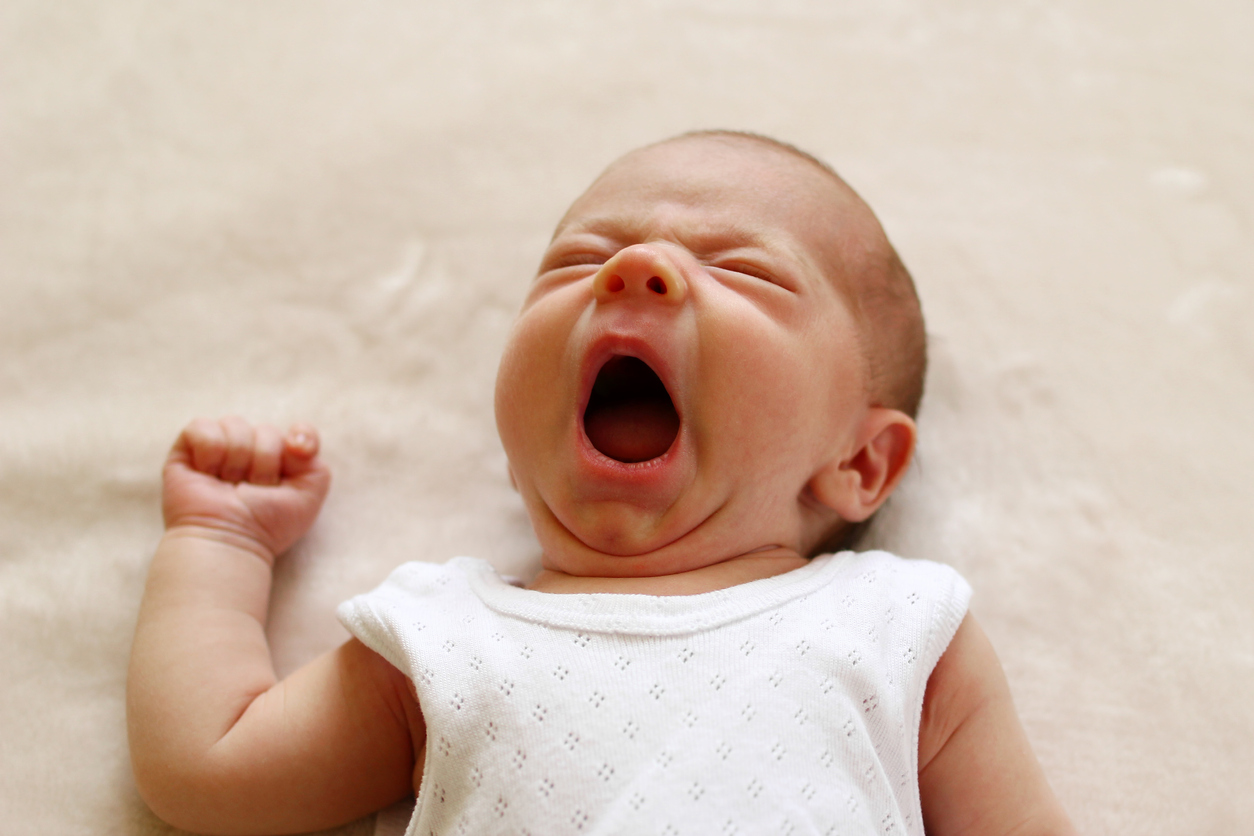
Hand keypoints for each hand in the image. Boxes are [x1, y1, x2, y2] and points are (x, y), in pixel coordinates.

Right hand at [162, 417, 331, 559]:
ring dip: (238, 460)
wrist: (230, 539)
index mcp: (280, 462)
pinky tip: (209, 473)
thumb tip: (293, 438)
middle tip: (253, 490)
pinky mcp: (186, 451)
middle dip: (265, 462)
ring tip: (229, 485)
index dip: (302, 436)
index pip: (299, 431)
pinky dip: (210, 451)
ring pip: (236, 425)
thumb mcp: (308, 496)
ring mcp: (219, 450)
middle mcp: (250, 453)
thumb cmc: (268, 524)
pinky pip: (202, 427)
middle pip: (267, 431)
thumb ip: (315, 463)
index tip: (298, 453)